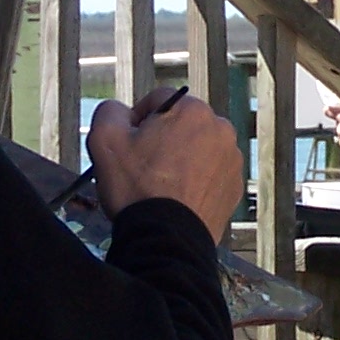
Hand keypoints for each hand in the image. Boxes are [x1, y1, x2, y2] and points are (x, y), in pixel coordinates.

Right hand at [88, 90, 244, 241]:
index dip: (136, 120)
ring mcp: (231, 160)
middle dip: (161, 139)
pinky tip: (175, 197)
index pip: (158, 100)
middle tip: (142, 166)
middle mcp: (220, 130)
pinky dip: (194, 180)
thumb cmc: (138, 189)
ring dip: (179, 159)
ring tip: (159, 185)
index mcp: (193, 110)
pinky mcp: (234, 188)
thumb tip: (121, 111)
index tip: (128, 143)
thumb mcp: (105, 140)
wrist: (166, 239)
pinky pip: (208, 174)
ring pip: (196, 149)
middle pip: (180, 124)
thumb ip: (110, 111)